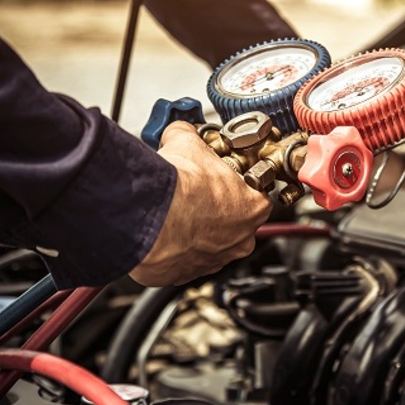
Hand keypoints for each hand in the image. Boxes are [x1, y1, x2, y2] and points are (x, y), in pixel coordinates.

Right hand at [129, 121, 272, 285]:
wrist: (149, 218)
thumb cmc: (179, 188)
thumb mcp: (188, 143)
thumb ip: (191, 136)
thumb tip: (182, 130)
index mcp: (254, 207)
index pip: (256, 193)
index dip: (236, 182)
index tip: (219, 176)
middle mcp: (241, 238)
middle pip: (236, 220)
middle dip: (217, 207)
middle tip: (196, 192)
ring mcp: (215, 260)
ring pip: (211, 242)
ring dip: (197, 228)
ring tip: (177, 211)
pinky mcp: (187, 274)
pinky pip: (186, 259)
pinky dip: (176, 246)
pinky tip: (164, 229)